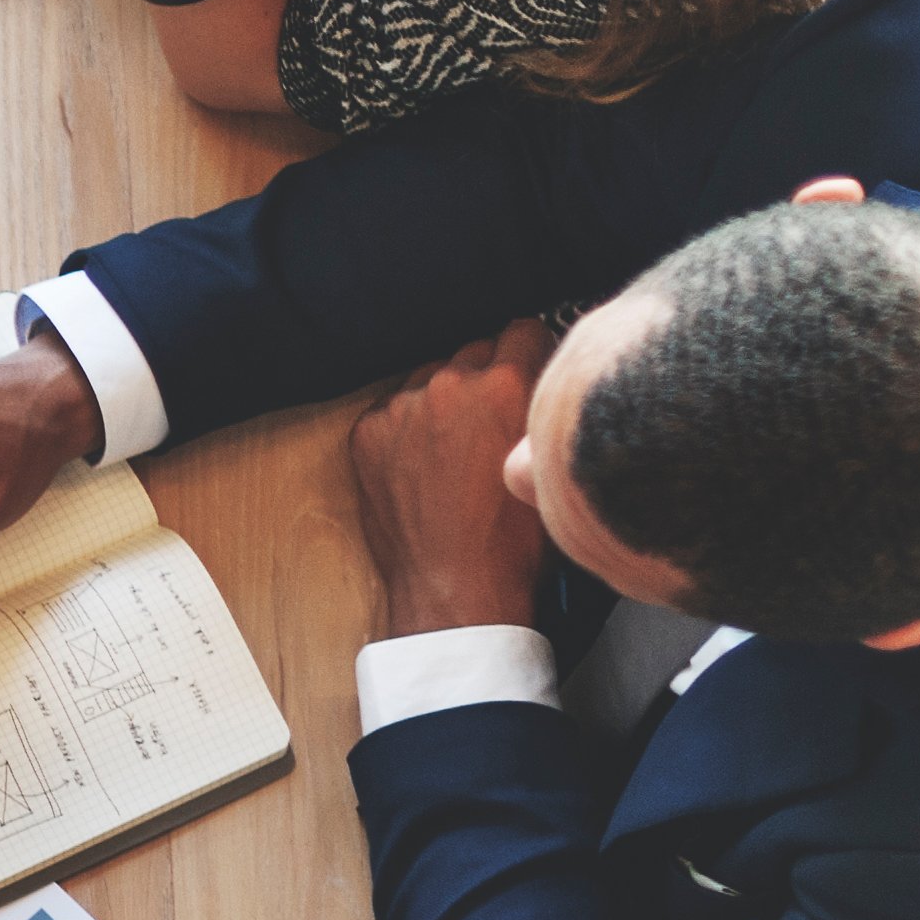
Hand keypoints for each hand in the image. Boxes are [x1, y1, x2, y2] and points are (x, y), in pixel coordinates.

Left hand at [347, 321, 557, 639]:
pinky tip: (419, 467)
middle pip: (474, 353)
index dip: (529, 352)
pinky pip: (392, 410)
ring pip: (430, 378)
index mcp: (507, 384)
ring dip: (443, 400)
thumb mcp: (551, 460)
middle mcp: (452, 384)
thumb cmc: (518, 539)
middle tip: (489, 420)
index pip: (522, 330)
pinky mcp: (368, 432)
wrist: (456, 589)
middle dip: (485, 378)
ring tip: (452, 449)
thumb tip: (547, 377)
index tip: (526, 368)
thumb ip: (544, 407)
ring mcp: (403, 407)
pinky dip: (404, 429)